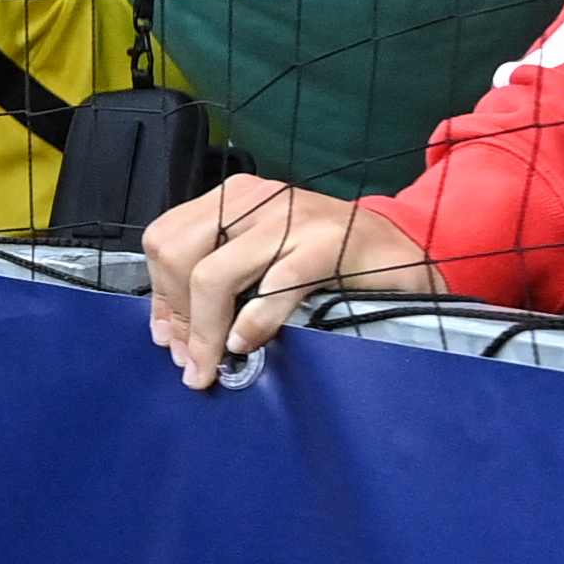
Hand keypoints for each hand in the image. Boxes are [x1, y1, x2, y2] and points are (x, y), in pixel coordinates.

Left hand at [142, 175, 442, 389]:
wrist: (404, 253)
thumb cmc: (328, 262)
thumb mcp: (262, 262)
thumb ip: (216, 284)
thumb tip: (170, 334)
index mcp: (232, 199)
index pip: (166, 241)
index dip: (160, 296)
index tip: (168, 341)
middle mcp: (255, 199)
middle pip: (178, 254)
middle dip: (178, 315)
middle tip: (191, 361)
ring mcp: (292, 216)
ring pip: (214, 273)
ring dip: (206, 331)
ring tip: (213, 365)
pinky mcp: (329, 241)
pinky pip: (275, 283)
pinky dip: (255, 320)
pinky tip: (248, 343)